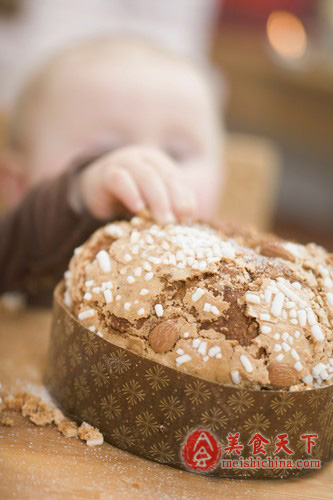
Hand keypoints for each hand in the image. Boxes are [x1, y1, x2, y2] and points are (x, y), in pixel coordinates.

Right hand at [77, 146, 196, 222]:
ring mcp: (124, 163)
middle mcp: (144, 159)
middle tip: (178, 222)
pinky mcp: (105, 173)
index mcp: (159, 163)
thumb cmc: (130, 196)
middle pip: (164, 177)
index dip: (185, 198)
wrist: (94, 188)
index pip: (176, 179)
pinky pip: (119, 179)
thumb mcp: (151, 200)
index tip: (190, 217)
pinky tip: (137, 208)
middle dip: (174, 200)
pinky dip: (130, 192)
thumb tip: (191, 217)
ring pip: (145, 176)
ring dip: (157, 199)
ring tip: (164, 220)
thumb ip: (169, 204)